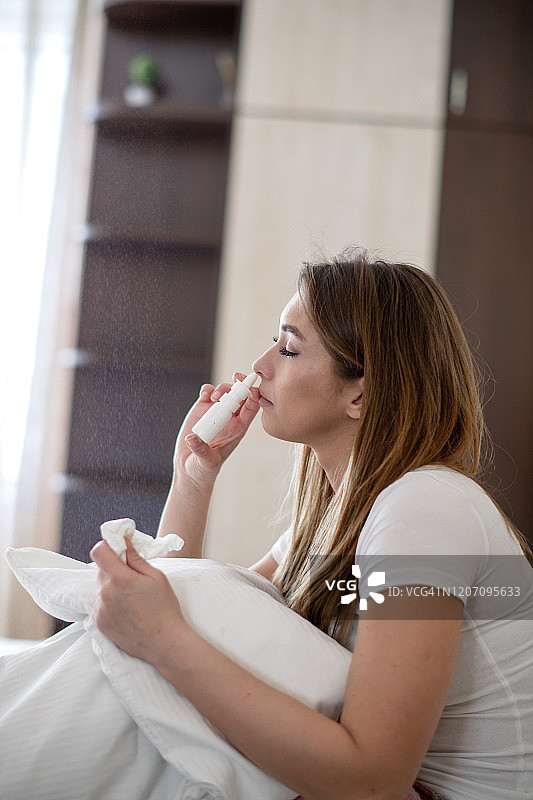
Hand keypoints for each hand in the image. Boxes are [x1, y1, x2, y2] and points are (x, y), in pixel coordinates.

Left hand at [91, 538, 186, 664]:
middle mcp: (105, 594)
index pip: (99, 551)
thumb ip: (135, 558)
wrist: (164, 643)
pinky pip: (100, 604)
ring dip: (111, 585)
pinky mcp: (99, 623)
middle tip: (131, 574)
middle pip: (100, 569)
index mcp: (120, 579)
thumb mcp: (156, 577)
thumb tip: (124, 541)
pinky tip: (127, 608)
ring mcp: (100, 610)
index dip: (108, 546)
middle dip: (113, 566)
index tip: (118, 548)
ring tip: (131, 596)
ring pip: (100, 587)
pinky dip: (110, 601)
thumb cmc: (165, 608)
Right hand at [173, 372, 259, 489]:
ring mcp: (215, 413)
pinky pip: (207, 393)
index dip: (253, 396)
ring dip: (222, 389)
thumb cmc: (203, 469)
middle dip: (241, 384)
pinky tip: (204, 395)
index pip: (251, 409)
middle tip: (236, 378)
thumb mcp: (206, 462)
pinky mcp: (201, 410)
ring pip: (225, 392)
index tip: (250, 387)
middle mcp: (229, 419)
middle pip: (240, 396)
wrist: (189, 468)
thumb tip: (192, 438)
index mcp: (238, 429)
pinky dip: (207, 389)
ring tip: (214, 396)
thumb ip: (201, 450)